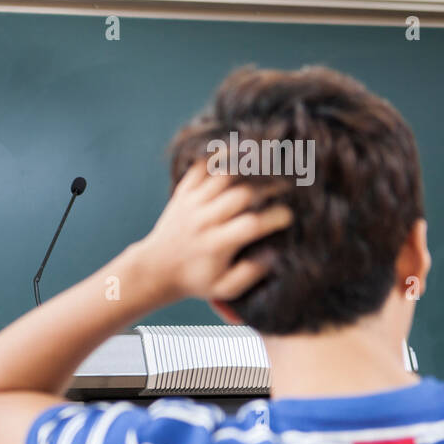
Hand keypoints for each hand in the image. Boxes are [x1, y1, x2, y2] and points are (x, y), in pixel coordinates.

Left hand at [133, 161, 293, 303]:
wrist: (155, 268)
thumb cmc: (196, 279)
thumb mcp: (224, 288)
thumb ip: (249, 274)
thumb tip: (273, 255)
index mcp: (216, 244)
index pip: (251, 225)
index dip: (275, 217)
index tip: (288, 217)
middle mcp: (204, 220)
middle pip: (240, 195)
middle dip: (268, 188)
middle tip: (285, 188)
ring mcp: (192, 203)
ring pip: (223, 176)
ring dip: (248, 170)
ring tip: (267, 170)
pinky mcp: (182, 193)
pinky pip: (201, 167)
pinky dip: (219, 157)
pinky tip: (238, 155)